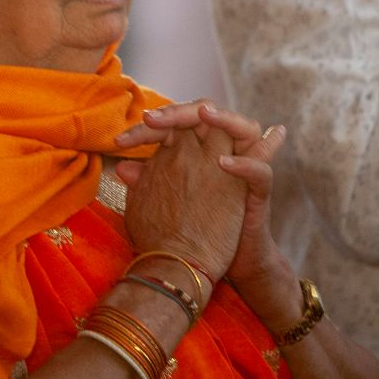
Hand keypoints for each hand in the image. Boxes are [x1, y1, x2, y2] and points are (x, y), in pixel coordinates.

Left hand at [120, 103, 301, 330]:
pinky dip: (244, 164)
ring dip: (224, 118)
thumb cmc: (177, 231)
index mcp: (194, 151)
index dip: (147, 127)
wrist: (204, 266)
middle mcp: (220, 153)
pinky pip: (259, 171)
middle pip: (207, 114)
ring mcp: (242, 169)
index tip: (118, 142)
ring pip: (244, 128)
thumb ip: (146, 181)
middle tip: (150, 119)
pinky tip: (222, 163)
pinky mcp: (258, 192)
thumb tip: (122, 169)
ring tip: (204, 114)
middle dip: (178, 112)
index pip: (175, 123)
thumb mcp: (161, 203)